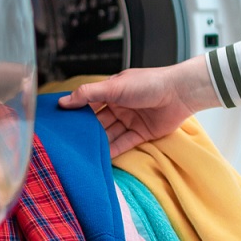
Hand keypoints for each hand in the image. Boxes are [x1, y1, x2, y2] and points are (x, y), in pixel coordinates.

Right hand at [57, 55, 220, 156]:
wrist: (179, 93)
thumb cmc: (148, 83)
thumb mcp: (113, 87)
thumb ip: (88, 94)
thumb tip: (63, 101)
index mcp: (111, 92)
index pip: (88, 103)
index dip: (76, 112)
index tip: (61, 123)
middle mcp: (119, 106)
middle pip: (98, 121)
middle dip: (86, 131)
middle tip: (70, 142)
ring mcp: (130, 120)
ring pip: (110, 134)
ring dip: (98, 142)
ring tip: (83, 152)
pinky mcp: (141, 134)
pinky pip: (124, 143)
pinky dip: (113, 150)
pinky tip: (101, 157)